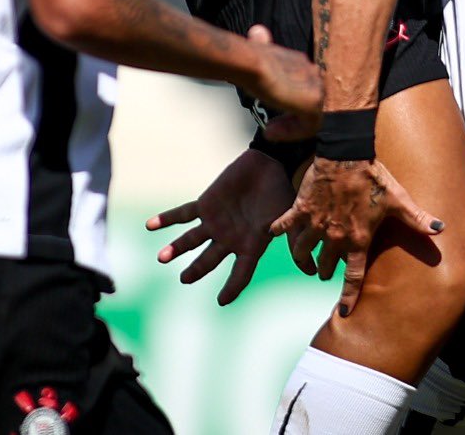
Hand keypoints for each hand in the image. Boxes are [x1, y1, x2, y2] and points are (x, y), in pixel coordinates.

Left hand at [147, 149, 296, 304]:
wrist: (272, 163)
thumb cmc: (283, 192)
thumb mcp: (290, 220)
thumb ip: (295, 244)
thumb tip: (313, 272)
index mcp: (250, 245)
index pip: (240, 273)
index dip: (232, 287)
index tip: (221, 300)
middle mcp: (230, 238)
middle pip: (209, 260)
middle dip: (196, 270)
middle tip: (184, 279)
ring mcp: (216, 222)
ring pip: (192, 240)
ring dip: (176, 248)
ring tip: (161, 257)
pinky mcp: (206, 204)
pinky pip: (183, 213)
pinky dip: (167, 218)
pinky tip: (151, 225)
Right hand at [247, 24, 320, 134]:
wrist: (251, 63)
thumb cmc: (250, 59)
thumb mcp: (258, 50)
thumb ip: (262, 45)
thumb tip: (258, 32)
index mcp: (300, 62)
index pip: (300, 87)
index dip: (284, 101)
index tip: (271, 110)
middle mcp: (311, 74)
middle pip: (307, 103)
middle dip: (289, 117)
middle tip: (271, 126)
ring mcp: (315, 89)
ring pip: (310, 116)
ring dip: (290, 126)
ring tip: (271, 131)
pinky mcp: (312, 105)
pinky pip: (309, 126)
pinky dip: (291, 133)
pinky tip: (273, 133)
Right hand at [269, 156, 442, 317]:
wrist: (346, 154)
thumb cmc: (374, 177)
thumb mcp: (398, 200)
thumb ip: (417, 218)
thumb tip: (441, 230)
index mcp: (357, 239)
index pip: (353, 276)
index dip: (349, 296)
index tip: (345, 312)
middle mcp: (334, 237)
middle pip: (326, 264)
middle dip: (324, 271)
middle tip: (323, 272)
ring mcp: (316, 223)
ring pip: (303, 250)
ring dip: (303, 257)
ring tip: (304, 259)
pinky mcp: (302, 208)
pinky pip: (285, 224)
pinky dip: (279, 229)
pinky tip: (274, 232)